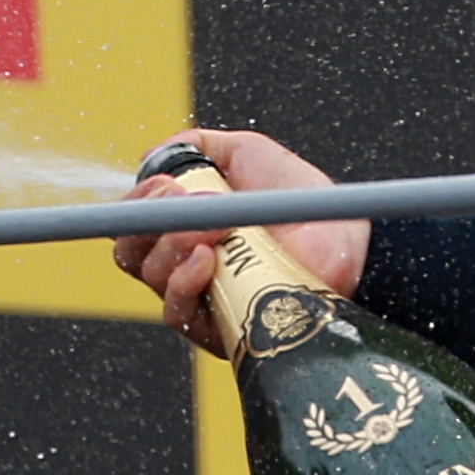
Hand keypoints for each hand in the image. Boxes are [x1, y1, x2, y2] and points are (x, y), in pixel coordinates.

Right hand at [112, 126, 368, 357]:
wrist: (343, 236)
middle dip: (150, 219)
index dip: (136, 203)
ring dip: (174, 242)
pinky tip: (206, 258)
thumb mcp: (246, 153)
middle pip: (131, 252)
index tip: (162, 184)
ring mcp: (201, 296)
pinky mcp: (218, 327)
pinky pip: (176, 312)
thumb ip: (197, 146)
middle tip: (183, 199)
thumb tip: (153, 155)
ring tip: (218, 222)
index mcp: (183, 227)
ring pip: (152, 276)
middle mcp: (184, 263)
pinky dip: (182, 281)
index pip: (135, 224)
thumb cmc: (299, 197)